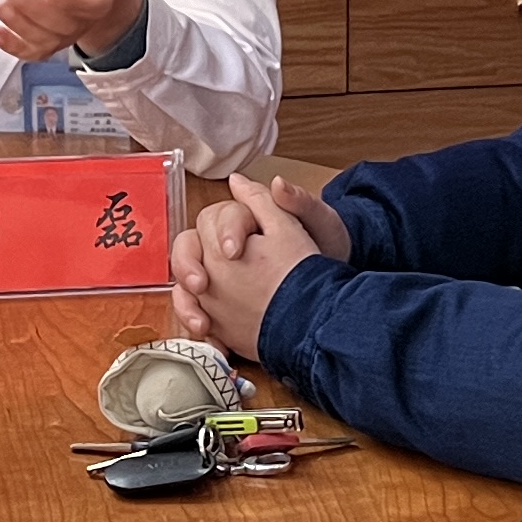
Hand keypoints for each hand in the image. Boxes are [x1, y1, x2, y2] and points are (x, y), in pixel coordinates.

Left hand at [0, 0, 144, 61]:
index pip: (89, 4)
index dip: (72, 3)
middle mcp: (83, 20)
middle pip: (62, 26)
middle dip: (35, 12)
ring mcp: (66, 34)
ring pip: (45, 42)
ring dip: (20, 28)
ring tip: (2, 8)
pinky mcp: (49, 41)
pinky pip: (33, 52)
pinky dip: (14, 47)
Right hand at [163, 170, 333, 354]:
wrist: (334, 284)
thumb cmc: (326, 245)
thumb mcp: (318, 221)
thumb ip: (297, 202)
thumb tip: (278, 183)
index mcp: (246, 221)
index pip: (218, 217)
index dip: (223, 231)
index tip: (234, 250)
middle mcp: (225, 246)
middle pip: (190, 249)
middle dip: (189, 267)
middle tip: (203, 285)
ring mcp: (221, 277)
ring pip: (186, 284)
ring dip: (187, 302)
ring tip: (202, 322)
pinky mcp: (223, 304)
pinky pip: (200, 312)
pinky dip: (200, 327)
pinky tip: (212, 339)